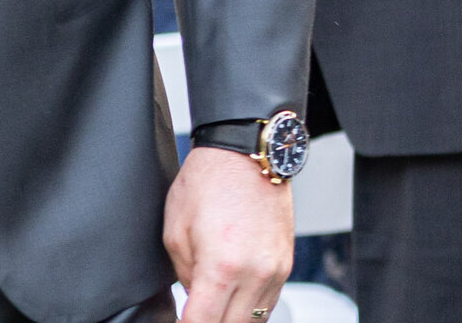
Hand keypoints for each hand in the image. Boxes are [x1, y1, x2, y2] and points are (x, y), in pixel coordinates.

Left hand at [164, 146, 291, 322]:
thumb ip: (185, 275)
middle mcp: (254, 275)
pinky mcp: (286, 266)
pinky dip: (249, 309)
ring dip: (231, 319)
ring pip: (255, 321)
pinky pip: (269, 304)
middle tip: (194, 314)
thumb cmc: (206, 183)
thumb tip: (193, 300)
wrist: (246, 154)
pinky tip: (231, 299)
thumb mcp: (175, 230)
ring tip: (211, 307)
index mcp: (221, 267)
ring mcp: (275, 273)